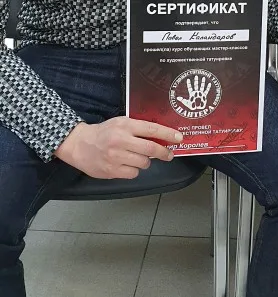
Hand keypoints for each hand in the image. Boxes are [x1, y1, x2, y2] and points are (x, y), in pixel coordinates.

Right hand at [55, 117, 182, 178]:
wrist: (79, 144)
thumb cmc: (104, 132)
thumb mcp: (121, 123)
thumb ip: (138, 128)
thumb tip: (161, 137)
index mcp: (125, 126)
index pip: (151, 129)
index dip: (167, 134)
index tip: (179, 138)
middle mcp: (121, 141)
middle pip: (151, 149)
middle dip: (164, 152)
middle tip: (169, 154)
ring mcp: (116, 157)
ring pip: (143, 163)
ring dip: (145, 161)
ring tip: (136, 156)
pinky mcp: (111, 171)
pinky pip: (133, 173)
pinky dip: (134, 170)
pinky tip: (126, 164)